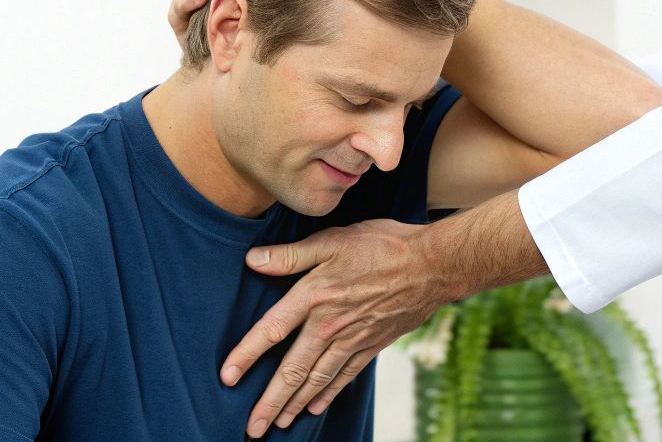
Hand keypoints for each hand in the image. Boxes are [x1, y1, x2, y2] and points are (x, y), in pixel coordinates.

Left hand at [222, 220, 455, 436]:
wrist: (433, 265)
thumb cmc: (382, 245)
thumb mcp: (332, 239)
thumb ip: (291, 255)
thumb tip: (251, 260)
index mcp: (315, 296)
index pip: (272, 329)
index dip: (247, 354)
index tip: (227, 377)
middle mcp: (330, 324)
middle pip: (293, 369)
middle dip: (270, 401)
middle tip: (252, 427)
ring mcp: (353, 339)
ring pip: (318, 379)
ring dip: (295, 404)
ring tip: (278, 424)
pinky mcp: (372, 345)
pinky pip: (345, 376)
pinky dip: (328, 394)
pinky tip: (314, 408)